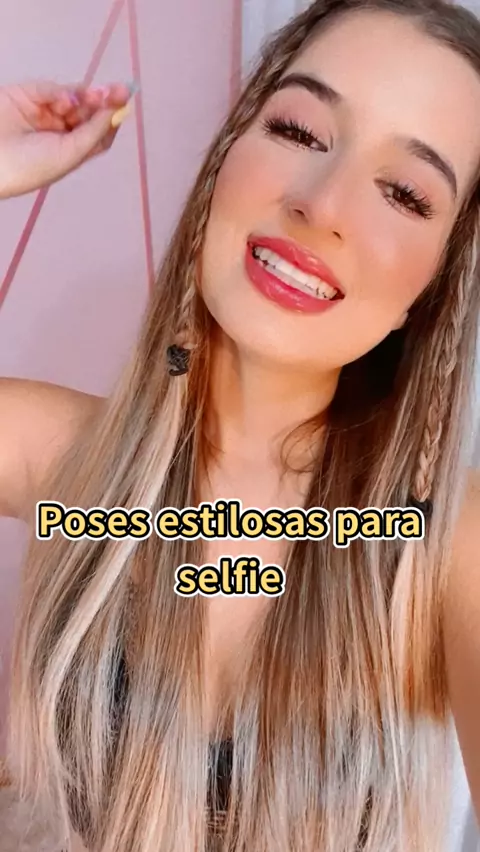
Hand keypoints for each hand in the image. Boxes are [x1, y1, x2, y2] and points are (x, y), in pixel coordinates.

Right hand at [0, 80, 132, 198]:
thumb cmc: (30, 166)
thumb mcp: (70, 155)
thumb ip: (94, 132)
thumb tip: (116, 111)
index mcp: (70, 152)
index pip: (98, 133)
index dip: (112, 119)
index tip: (124, 104)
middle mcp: (59, 132)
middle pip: (88, 113)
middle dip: (104, 102)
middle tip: (119, 91)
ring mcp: (43, 113)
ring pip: (72, 98)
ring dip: (86, 96)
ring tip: (95, 96)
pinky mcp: (27, 96)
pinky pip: (49, 89)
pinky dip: (59, 91)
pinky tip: (65, 100)